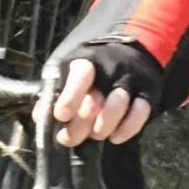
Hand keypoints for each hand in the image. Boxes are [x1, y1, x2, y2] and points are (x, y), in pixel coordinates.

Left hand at [37, 38, 162, 146]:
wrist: (131, 50)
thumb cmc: (93, 67)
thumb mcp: (70, 72)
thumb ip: (55, 94)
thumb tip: (41, 117)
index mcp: (87, 61)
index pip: (80, 76)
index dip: (69, 99)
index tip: (62, 116)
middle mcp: (111, 69)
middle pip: (96, 99)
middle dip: (81, 125)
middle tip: (70, 138)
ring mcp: (131, 80)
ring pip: (119, 105)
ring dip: (103, 127)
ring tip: (96, 134)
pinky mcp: (148, 91)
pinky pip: (141, 112)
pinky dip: (127, 129)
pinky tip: (115, 137)